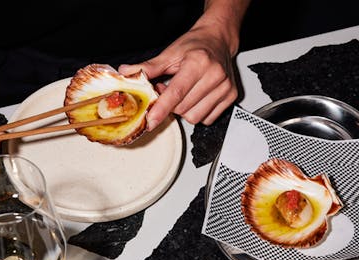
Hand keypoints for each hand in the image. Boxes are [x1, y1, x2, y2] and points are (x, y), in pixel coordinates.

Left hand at [119, 0, 249, 129]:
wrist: (218, 40)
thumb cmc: (195, 46)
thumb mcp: (170, 53)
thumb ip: (148, 67)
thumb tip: (127, 73)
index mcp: (198, 62)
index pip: (176, 93)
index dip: (161, 109)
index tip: (151, 121)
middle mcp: (215, 75)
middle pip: (184, 108)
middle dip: (171, 105)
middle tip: (169, 90)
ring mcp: (225, 87)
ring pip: (195, 117)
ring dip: (185, 110)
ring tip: (184, 94)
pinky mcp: (231, 96)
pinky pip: (207, 119)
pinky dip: (198, 112)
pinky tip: (197, 98)